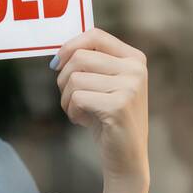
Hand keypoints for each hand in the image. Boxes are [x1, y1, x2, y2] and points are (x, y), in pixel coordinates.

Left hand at [52, 28, 149, 184]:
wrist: (126, 157)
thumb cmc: (108, 118)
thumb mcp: (103, 85)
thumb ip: (89, 64)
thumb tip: (59, 53)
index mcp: (134, 58)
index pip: (95, 35)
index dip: (70, 46)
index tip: (57, 63)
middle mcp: (135, 69)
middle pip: (80, 57)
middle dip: (64, 78)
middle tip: (69, 98)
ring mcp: (130, 86)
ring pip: (75, 78)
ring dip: (66, 98)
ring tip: (77, 111)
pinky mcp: (119, 105)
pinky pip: (77, 97)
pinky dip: (71, 111)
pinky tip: (82, 121)